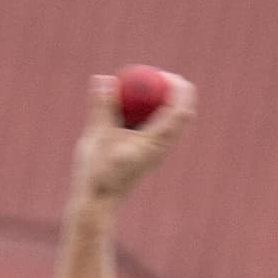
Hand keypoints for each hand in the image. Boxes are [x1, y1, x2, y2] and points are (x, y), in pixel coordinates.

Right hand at [69, 70, 197, 208]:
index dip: (176, 87)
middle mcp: (162, 148)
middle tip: (154, 75)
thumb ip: (101, 106)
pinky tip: (131, 107)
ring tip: (141, 88)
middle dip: (172, 90)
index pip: (179, 109)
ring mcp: (157, 153)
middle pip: (182, 113)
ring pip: (172, 122)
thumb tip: (105, 78)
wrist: (98, 204)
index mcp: (155, 142)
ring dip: (162, 102)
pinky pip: (159, 128)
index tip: (160, 73)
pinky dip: (151, 113)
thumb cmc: (96, 173)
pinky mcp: (149, 155)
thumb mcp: (96, 136)